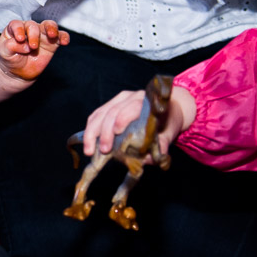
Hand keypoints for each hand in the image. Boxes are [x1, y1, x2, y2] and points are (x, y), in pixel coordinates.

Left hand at [0, 19, 68, 81]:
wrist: (18, 71)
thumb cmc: (10, 58)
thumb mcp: (5, 53)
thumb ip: (11, 46)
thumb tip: (25, 45)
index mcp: (15, 29)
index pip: (16, 25)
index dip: (18, 30)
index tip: (20, 39)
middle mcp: (29, 29)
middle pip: (32, 26)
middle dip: (33, 35)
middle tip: (32, 47)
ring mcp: (41, 34)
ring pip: (49, 25)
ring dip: (51, 28)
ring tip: (52, 35)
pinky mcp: (52, 43)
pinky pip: (60, 36)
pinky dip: (64, 37)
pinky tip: (64, 42)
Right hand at [81, 86, 195, 157]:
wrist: (168, 108)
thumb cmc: (167, 122)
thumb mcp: (168, 134)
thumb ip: (160, 145)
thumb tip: (146, 160)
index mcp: (147, 102)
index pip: (132, 107)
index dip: (123, 119)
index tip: (117, 133)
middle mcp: (132, 97)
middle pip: (112, 112)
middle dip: (104, 132)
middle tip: (103, 150)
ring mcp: (119, 99)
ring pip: (100, 114)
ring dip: (92, 133)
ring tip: (89, 150)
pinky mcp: (110, 104)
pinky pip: (96, 115)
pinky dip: (90, 129)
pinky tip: (88, 141)